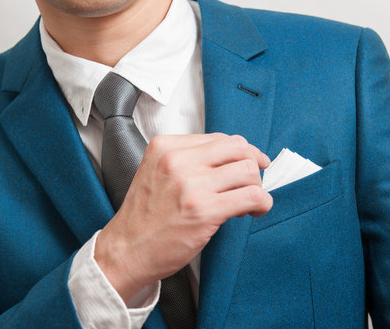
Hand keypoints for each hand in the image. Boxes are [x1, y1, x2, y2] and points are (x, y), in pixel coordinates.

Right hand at [94, 133, 271, 301]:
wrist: (127, 250)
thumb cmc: (145, 218)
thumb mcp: (158, 173)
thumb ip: (189, 160)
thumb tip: (231, 159)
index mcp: (166, 147)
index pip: (219, 138)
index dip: (238, 153)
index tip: (244, 165)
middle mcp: (178, 161)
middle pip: (238, 147)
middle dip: (253, 163)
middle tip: (253, 180)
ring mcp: (192, 185)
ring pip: (248, 170)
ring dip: (257, 186)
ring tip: (249, 201)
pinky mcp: (205, 210)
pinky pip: (252, 196)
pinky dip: (262, 203)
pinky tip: (254, 211)